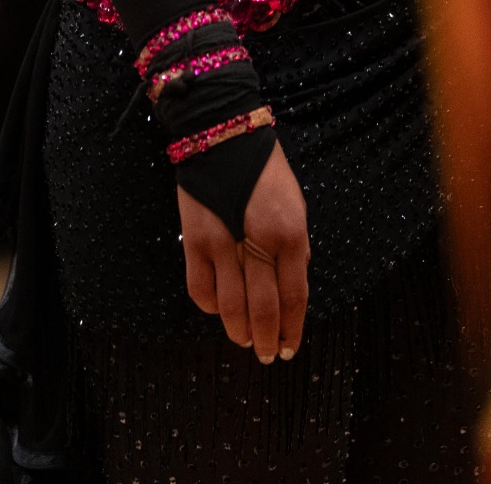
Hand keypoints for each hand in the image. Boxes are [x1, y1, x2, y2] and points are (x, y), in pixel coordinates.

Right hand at [178, 143, 310, 362]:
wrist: (223, 134)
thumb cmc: (265, 169)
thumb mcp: (295, 203)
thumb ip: (296, 244)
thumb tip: (296, 278)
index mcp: (290, 233)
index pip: (294, 295)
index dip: (293, 328)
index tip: (290, 348)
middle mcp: (258, 243)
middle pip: (264, 309)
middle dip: (267, 339)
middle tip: (267, 355)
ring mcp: (223, 244)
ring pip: (231, 307)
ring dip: (239, 332)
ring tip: (244, 341)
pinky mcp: (194, 241)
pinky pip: (200, 290)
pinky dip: (211, 308)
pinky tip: (219, 312)